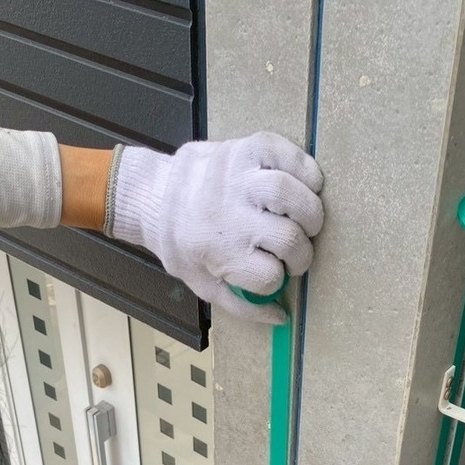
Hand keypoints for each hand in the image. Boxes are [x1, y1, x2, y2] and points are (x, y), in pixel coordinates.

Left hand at [107, 133, 324, 324]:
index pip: (270, 276)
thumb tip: (281, 315)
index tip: (277, 272)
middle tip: (296, 250)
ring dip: (311, 212)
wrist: (153, 195)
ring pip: (290, 193)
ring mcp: (236, 177)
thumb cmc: (181, 243)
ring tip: (307, 220)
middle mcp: (227, 214)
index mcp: (216, 252)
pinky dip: (306, 170)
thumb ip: (241, 304)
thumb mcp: (202, 282)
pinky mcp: (244, 148)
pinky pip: (287, 154)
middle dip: (302, 252)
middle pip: (288, 237)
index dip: (280, 278)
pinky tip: (306, 185)